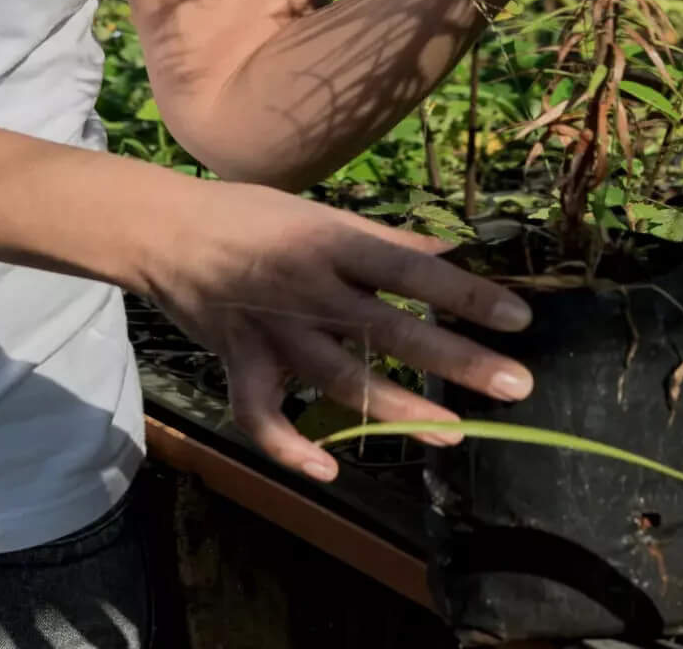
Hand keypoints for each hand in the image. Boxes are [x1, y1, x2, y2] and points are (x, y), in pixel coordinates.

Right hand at [138, 177, 532, 480]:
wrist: (164, 229)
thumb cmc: (251, 216)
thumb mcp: (321, 214)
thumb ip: (384, 241)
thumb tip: (449, 252)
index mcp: (332, 242)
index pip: (411, 271)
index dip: (466, 295)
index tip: (518, 319)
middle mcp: (308, 287)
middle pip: (390, 330)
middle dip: (455, 361)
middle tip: (514, 386)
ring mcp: (272, 330)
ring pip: (340, 380)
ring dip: (397, 410)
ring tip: (453, 434)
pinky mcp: (239, 362)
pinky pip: (264, 417)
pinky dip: (292, 447)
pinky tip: (331, 468)